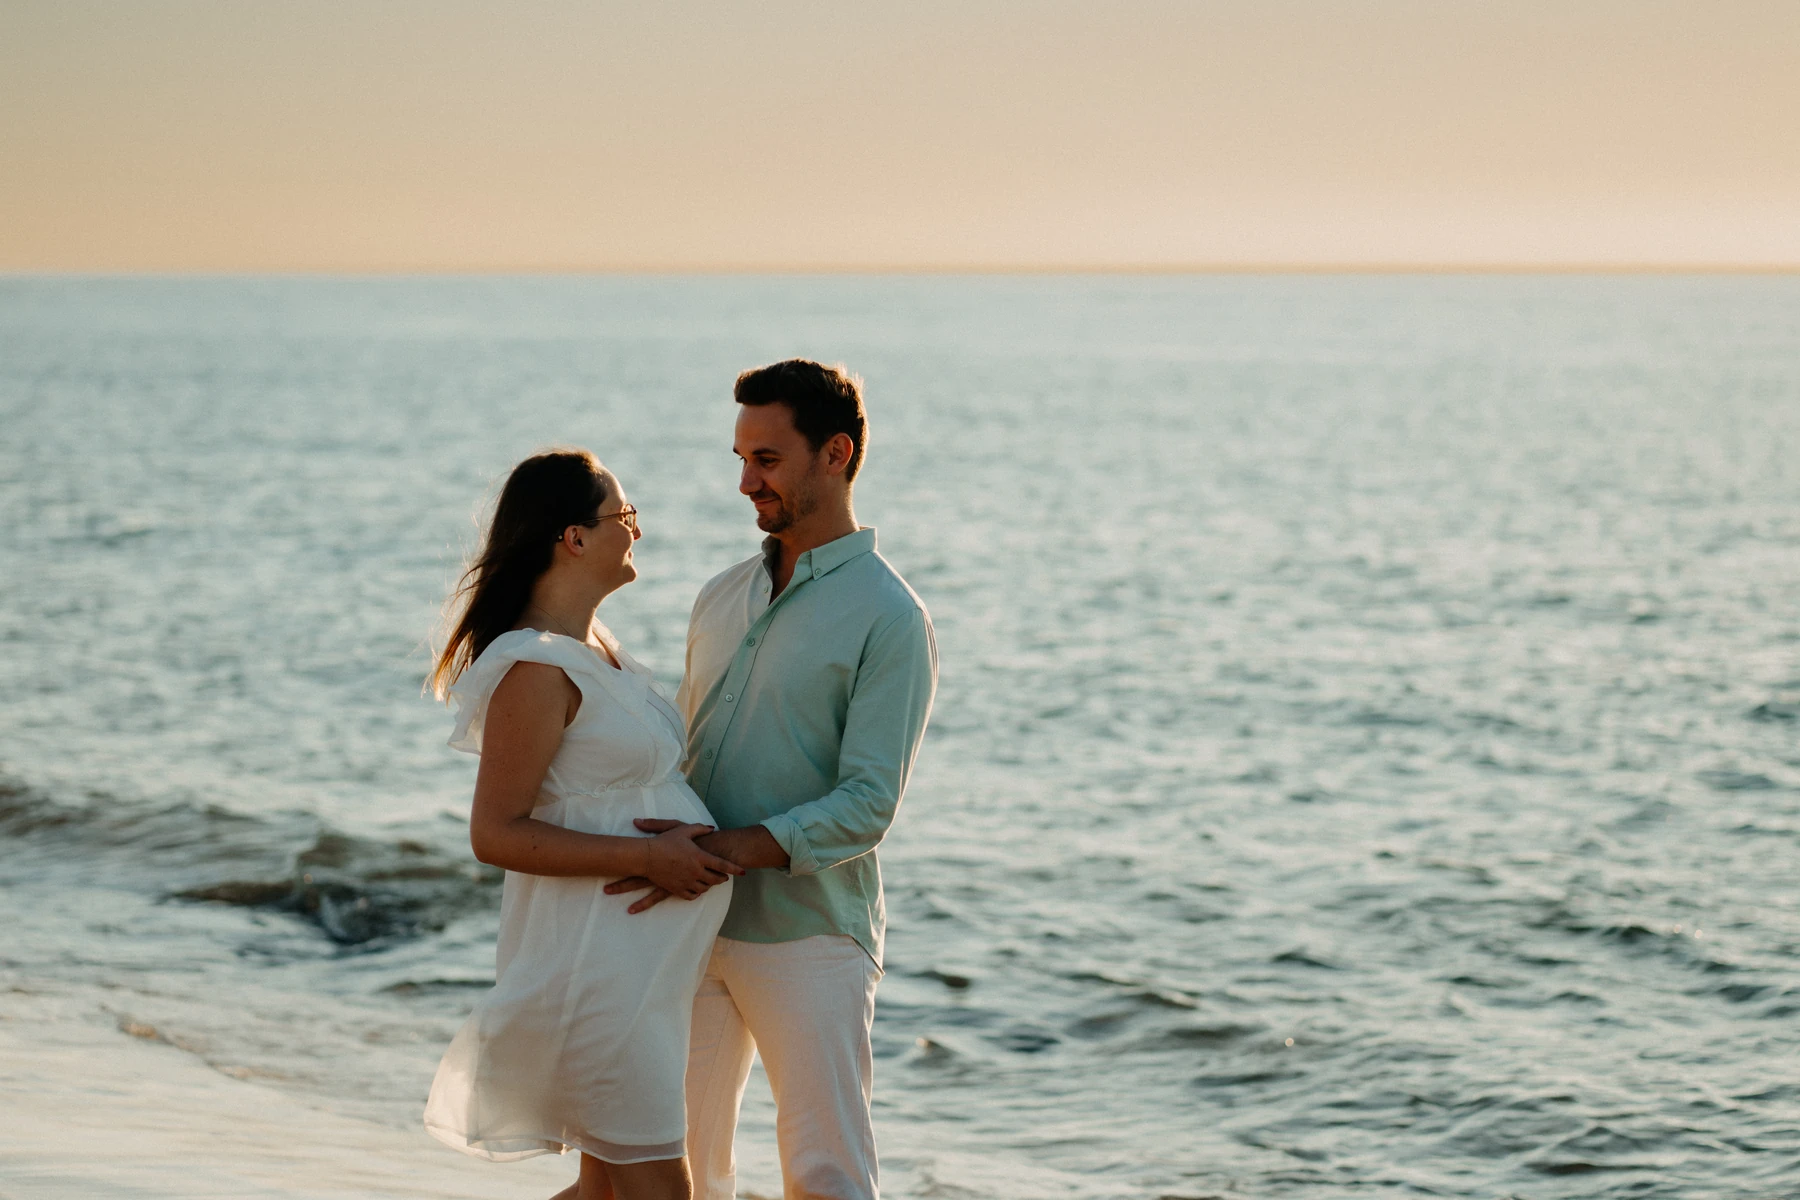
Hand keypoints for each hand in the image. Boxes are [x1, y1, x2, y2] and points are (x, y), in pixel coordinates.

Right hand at [627, 823, 742, 910]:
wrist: (646, 856)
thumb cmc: (665, 841)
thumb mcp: (683, 829)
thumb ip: (700, 828)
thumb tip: (712, 828)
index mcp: (699, 856)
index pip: (723, 865)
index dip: (735, 869)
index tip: (743, 872)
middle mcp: (696, 871)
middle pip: (716, 879)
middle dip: (722, 878)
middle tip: (724, 876)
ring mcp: (687, 882)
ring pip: (705, 888)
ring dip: (710, 885)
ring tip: (710, 881)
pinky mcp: (677, 889)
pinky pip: (692, 895)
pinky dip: (697, 893)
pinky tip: (697, 889)